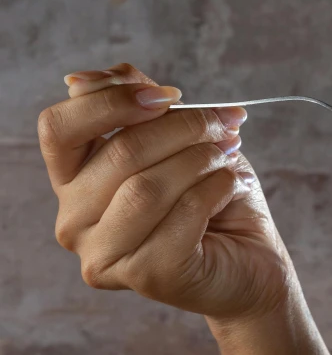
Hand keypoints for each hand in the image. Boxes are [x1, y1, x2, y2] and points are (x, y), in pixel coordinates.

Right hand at [38, 64, 293, 321]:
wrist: (250, 259)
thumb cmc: (208, 195)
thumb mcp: (173, 136)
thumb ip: (134, 103)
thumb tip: (81, 79)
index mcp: (73, 181)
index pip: (58, 128)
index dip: (112, 100)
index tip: (166, 96)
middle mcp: (74, 222)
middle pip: (120, 151)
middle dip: (185, 126)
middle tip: (224, 124)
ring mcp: (105, 256)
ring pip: (148, 186)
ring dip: (202, 158)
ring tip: (229, 155)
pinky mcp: (148, 275)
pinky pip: (184, 212)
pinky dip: (218, 186)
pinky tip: (230, 186)